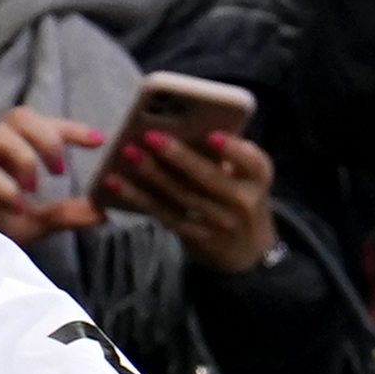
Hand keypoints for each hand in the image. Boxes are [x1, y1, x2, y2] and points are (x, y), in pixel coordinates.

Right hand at [0, 106, 105, 245]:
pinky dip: (6, 187)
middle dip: (46, 136)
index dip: (69, 127)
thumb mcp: (37, 223)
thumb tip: (103, 212)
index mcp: (11, 153)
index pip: (40, 124)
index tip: (98, 141)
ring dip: (25, 157)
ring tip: (35, 187)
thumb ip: (67, 215)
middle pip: (17, 117)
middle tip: (61, 169)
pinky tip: (18, 207)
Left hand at [97, 124, 278, 275]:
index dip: (233, 149)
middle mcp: (243, 201)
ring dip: (151, 174)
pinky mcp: (194, 236)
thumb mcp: (247, 174)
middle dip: (178, 156)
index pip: (252, 162)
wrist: (248, 248)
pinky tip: (117, 182)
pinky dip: (138, 198)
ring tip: (129, 153)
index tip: (211, 135)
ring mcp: (218, 223)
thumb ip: (228, 153)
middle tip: (151, 136)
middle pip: (208, 178)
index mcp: (258, 177)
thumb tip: (186, 124)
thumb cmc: (241, 194)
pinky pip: (164, 215)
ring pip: (181, 197)